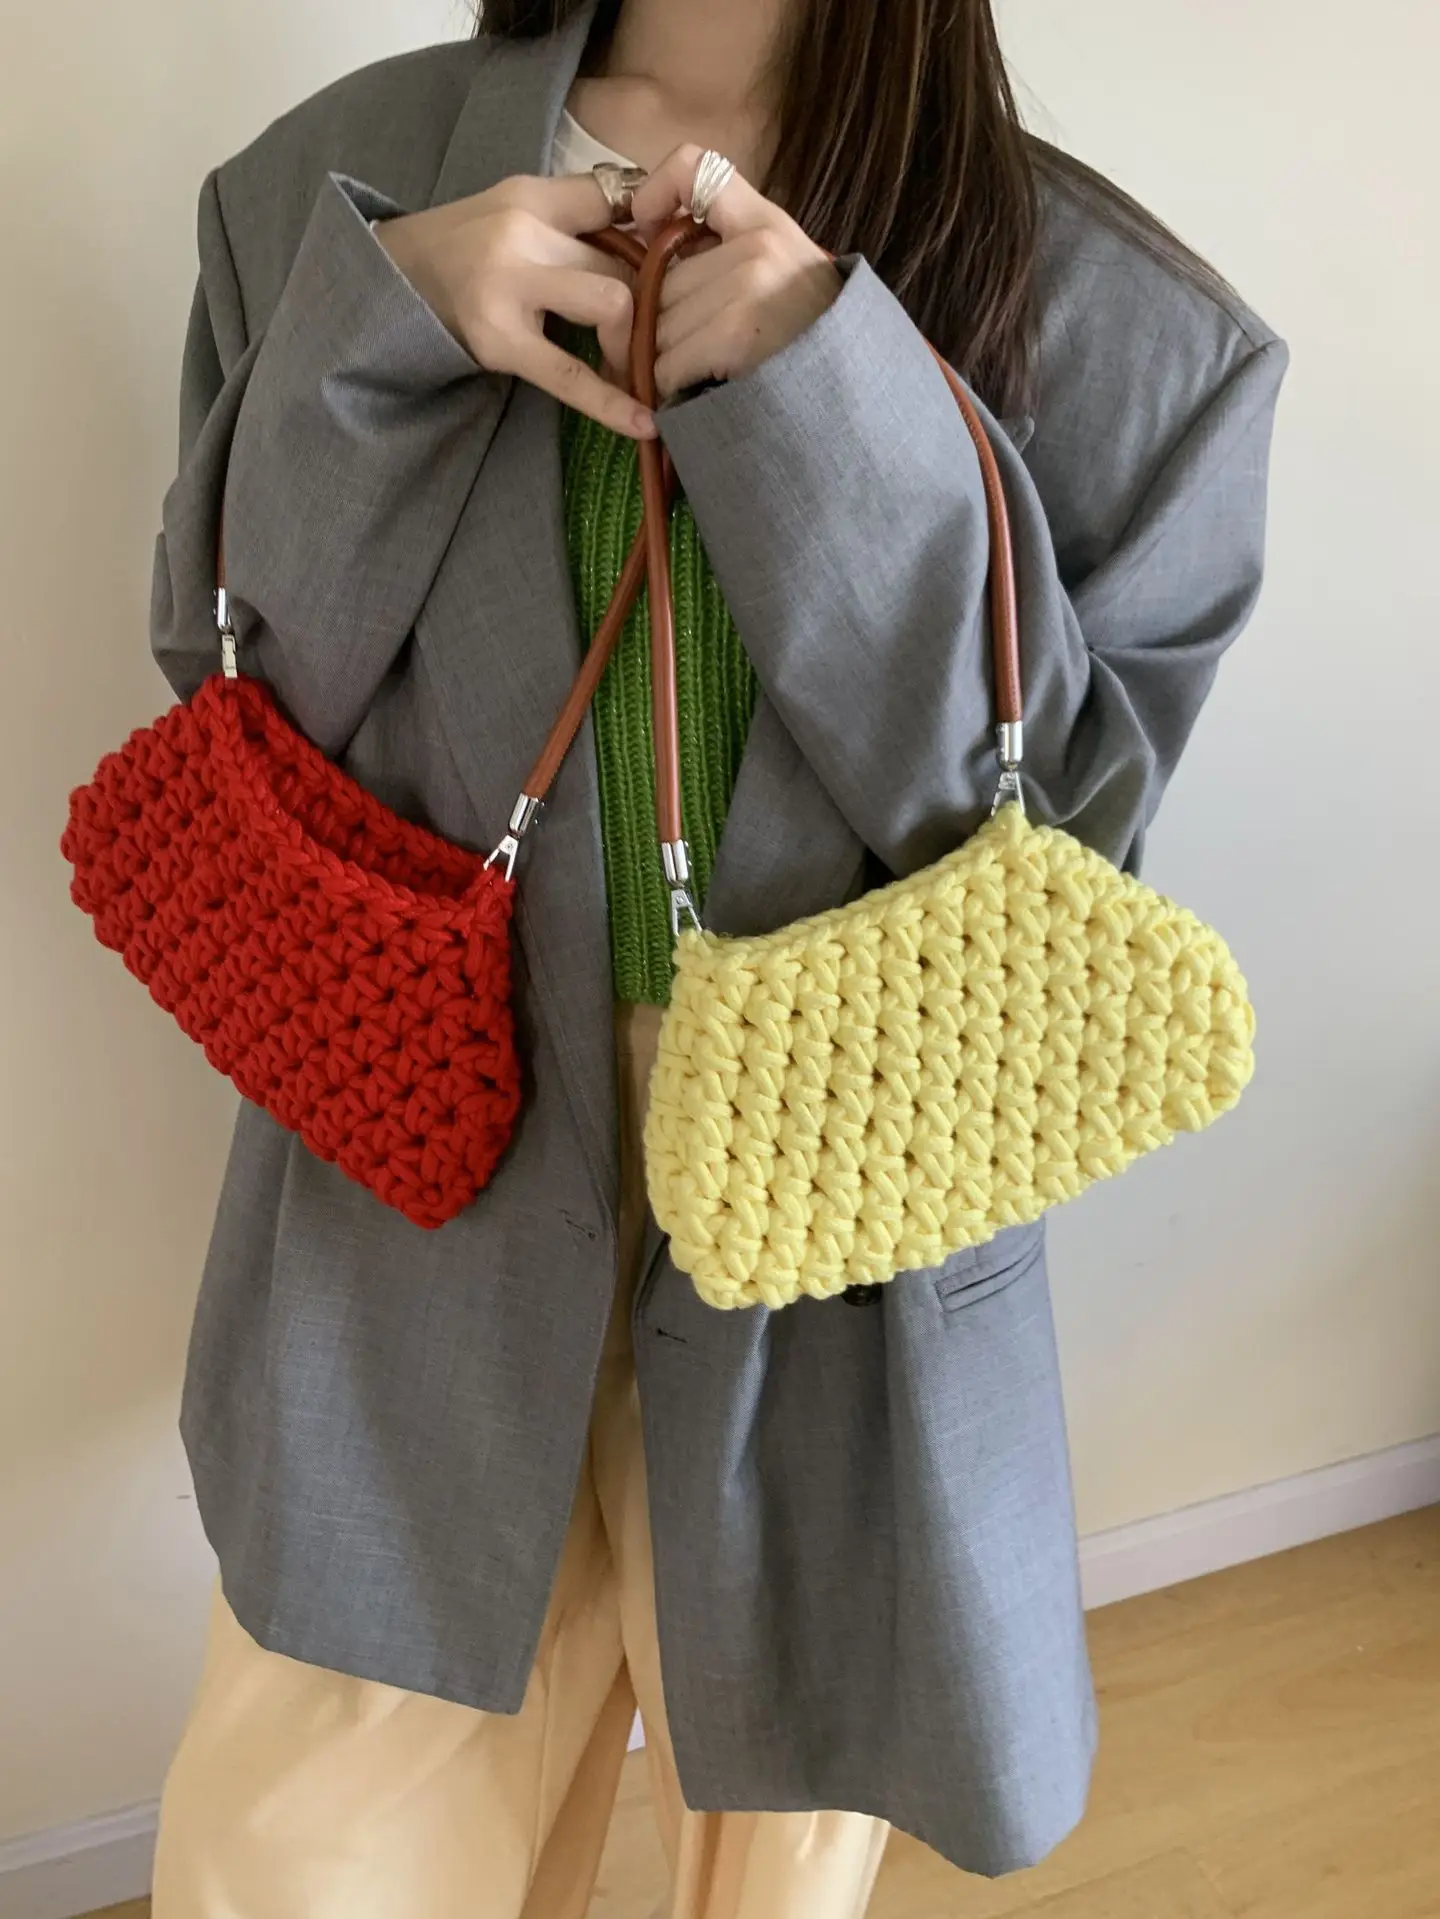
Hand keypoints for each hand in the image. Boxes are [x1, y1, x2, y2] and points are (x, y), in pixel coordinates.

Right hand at [377, 176, 655, 438]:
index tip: (675, 262)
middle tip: (649, 330)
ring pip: (610, 304)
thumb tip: (657, 232)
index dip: (655, 232)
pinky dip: (612, 403)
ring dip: (632, 342)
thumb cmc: (468, 245)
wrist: (396, 279)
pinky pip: (570, 376)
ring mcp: (510, 290)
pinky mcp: (502, 343)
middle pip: (622, 263)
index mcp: (533, 197)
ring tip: (629, 364)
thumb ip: (582, 215)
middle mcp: (522, 235)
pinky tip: (644, 425)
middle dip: (648, 303)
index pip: (617, 198)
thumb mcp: (520, 208)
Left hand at [628, 145, 842, 398]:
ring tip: (693, 374)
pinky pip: (667, 362)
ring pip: (657, 324)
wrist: (855, 393)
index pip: (693, 166)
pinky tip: (694, 390)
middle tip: (678, 348)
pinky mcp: (737, 333)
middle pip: (661, 277)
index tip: (646, 233)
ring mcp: (749, 287)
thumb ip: (727, 254)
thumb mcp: (783, 275)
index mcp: (767, 221)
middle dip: (656, 319)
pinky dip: (669, 386)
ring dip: (663, 359)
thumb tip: (649, 250)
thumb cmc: (812, 342)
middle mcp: (759, 244)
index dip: (653, 194)